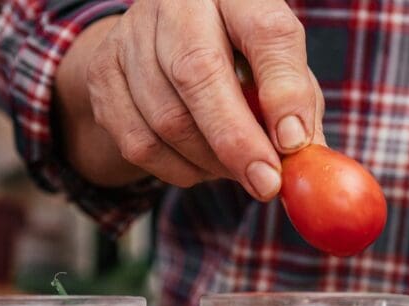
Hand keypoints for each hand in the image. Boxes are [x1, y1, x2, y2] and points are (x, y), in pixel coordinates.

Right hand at [55, 0, 323, 198]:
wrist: (164, 42)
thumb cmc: (243, 59)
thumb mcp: (280, 70)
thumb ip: (300, 107)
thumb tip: (304, 156)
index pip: (267, 33)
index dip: (283, 91)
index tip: (295, 143)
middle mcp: (179, 2)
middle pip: (199, 72)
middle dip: (236, 140)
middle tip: (266, 184)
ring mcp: (132, 34)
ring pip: (167, 117)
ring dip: (210, 162)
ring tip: (239, 171)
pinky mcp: (104, 73)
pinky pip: (140, 142)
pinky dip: (178, 169)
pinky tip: (201, 165)